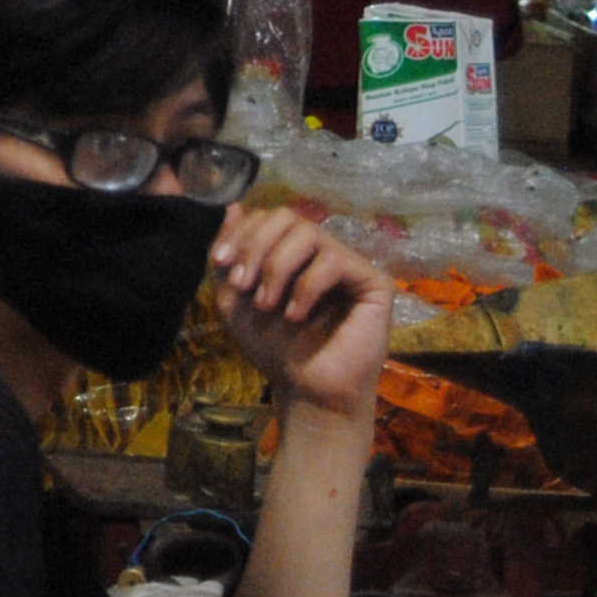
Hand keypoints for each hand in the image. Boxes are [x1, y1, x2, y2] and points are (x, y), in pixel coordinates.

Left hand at [210, 203, 390, 422]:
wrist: (306, 390)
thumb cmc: (273, 347)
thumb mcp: (235, 299)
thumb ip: (232, 255)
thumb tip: (233, 206)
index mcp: (292, 252)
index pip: (267, 217)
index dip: (241, 233)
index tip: (221, 263)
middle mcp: (322, 252)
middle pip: (287, 216)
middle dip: (256, 246)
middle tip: (242, 285)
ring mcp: (350, 265)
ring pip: (309, 232)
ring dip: (276, 267)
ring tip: (265, 304)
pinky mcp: (375, 283)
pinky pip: (334, 261)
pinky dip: (305, 286)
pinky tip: (295, 316)